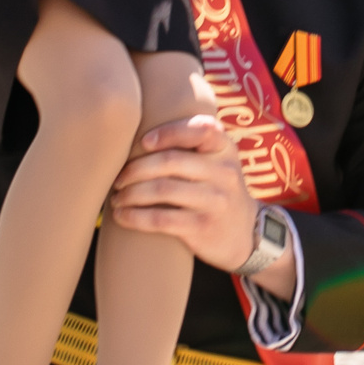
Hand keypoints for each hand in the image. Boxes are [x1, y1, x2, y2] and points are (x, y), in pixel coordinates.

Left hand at [110, 115, 276, 285]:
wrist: (247, 234)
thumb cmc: (218, 190)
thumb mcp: (220, 162)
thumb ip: (195, 145)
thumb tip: (141, 131)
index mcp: (226, 150)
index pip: (200, 130)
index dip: (168, 133)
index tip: (143, 142)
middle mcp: (224, 172)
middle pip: (171, 161)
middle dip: (136, 168)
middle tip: (118, 177)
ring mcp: (215, 201)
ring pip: (163, 190)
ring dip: (131, 193)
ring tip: (116, 198)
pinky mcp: (203, 227)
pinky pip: (161, 219)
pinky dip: (135, 217)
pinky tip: (121, 216)